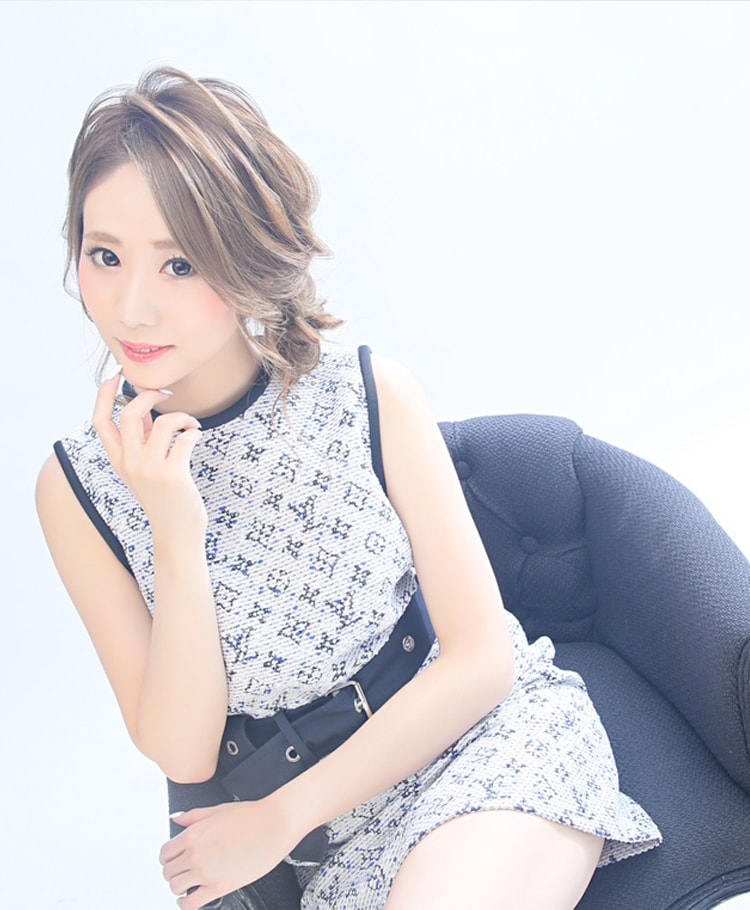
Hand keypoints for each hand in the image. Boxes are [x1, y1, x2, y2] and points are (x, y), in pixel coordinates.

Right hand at [92, 374, 206, 533]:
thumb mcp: (143, 469)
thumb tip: (145, 407)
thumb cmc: (165, 498)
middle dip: (148, 396)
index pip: (100, 421)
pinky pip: (185, 437)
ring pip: (162, 422)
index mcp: (118, 460)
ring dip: (181, 416)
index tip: (116, 375)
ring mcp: (150, 470)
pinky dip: (194, 431)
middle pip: (128, 414)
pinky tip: (197, 436)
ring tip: (190, 424)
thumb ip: (140, 440)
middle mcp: (129, 463)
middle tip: (166, 395)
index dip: (104, 394)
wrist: (176, 535)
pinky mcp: (173, 475)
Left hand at [159, 800, 297, 909]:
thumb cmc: (250, 816)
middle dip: (173, 871)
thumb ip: (193, 816)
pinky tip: (189, 899)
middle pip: (168, 871)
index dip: (168, 857)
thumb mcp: (217, 810)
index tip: (174, 859)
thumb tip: (176, 820)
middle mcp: (195, 854)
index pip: (165, 853)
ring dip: (179, 887)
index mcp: (193, 834)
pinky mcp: (219, 887)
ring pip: (176, 887)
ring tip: (187, 884)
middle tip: (182, 871)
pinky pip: (191, 904)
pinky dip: (185, 904)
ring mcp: (205, 872)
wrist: (273, 825)